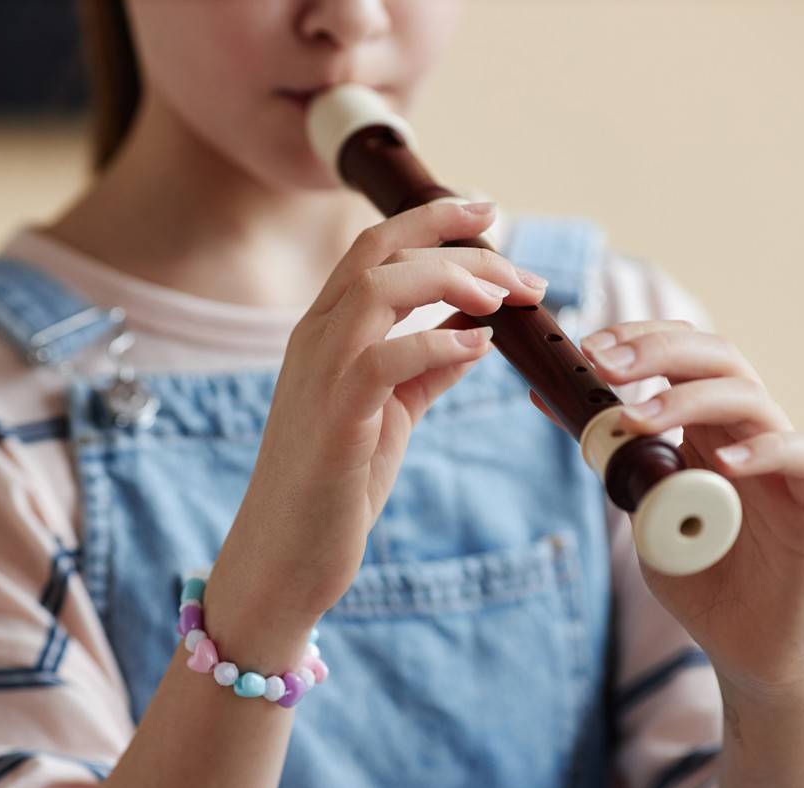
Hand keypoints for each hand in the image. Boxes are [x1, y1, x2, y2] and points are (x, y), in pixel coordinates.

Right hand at [224, 200, 545, 621]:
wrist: (285, 556)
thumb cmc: (335, 485)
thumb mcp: (390, 413)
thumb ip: (427, 369)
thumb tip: (476, 334)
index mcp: (326, 333)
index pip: (375, 248)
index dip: (433, 219)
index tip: (488, 213)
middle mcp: (316, 340)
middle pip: (380, 250)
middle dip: (454, 238)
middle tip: (518, 260)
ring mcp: (320, 376)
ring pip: (379, 288)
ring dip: (451, 280)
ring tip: (503, 298)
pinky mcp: (336, 420)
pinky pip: (384, 358)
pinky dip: (437, 342)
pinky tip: (478, 346)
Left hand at [530, 319, 803, 702]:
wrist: (748, 644)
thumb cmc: (699, 570)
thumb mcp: (638, 504)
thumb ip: (610, 456)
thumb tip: (548, 397)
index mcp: (706, 426)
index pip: (683, 354)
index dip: (640, 337)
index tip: (589, 345)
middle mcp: (746, 432)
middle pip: (717, 359)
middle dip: (658, 352)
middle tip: (604, 362)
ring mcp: (783, 465)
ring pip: (751, 399)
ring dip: (689, 400)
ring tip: (638, 418)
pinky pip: (802, 456)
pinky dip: (764, 450)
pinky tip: (722, 463)